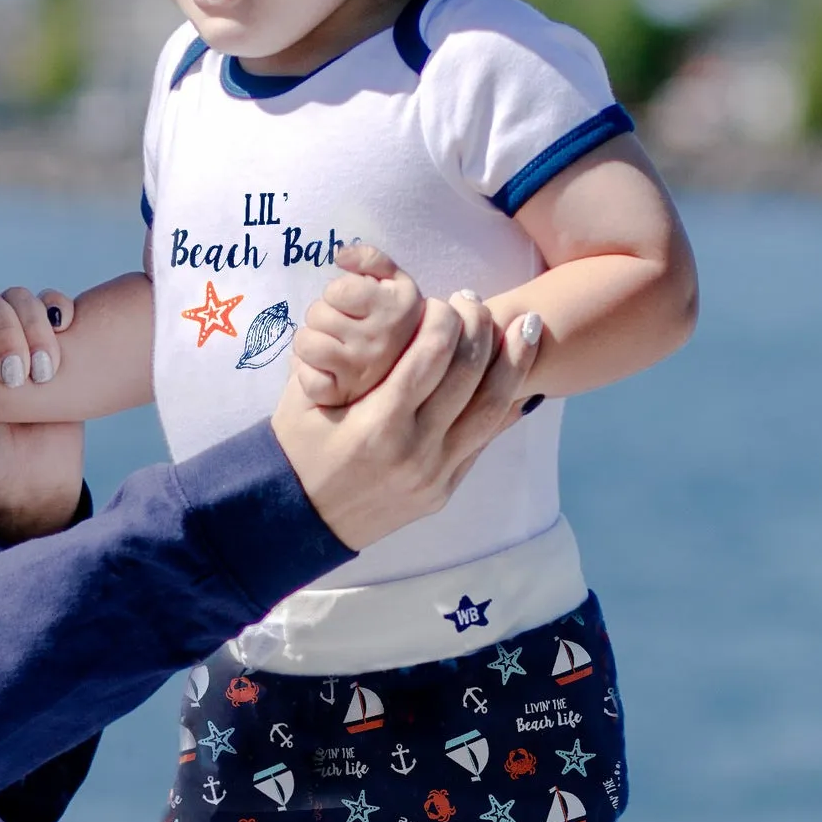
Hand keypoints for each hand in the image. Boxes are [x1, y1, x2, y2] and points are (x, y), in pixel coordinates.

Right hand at [272, 290, 543, 552]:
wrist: (294, 521)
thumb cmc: (296, 449)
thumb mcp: (307, 396)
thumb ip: (345, 355)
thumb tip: (387, 309)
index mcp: (376, 426)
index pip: (430, 355)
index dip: (445, 318)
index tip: (442, 300)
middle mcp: (413, 451)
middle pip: (469, 375)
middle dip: (479, 328)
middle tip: (476, 303)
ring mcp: (434, 475)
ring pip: (491, 408)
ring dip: (514, 361)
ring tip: (527, 326)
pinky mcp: (444, 490)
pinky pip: (484, 439)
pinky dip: (504, 402)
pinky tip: (516, 374)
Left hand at [292, 243, 428, 406]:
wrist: (404, 374)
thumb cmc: (390, 320)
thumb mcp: (393, 282)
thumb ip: (370, 259)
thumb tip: (340, 255)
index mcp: (398, 307)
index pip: (338, 291)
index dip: (337, 294)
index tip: (351, 304)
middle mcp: (383, 341)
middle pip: (318, 314)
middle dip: (322, 317)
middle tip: (339, 328)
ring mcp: (362, 371)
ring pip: (307, 343)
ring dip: (310, 343)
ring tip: (328, 346)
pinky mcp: (342, 395)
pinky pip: (307, 378)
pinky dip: (307, 373)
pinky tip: (325, 371)